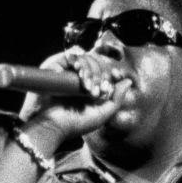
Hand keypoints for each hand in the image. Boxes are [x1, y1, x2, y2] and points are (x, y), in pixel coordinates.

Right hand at [18, 47, 136, 144]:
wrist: (53, 125)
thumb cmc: (77, 123)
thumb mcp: (102, 115)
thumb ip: (117, 99)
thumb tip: (128, 81)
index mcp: (94, 91)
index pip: (107, 74)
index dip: (113, 72)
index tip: (116, 75)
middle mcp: (83, 81)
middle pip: (98, 65)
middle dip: (100, 74)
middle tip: (93, 91)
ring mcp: (71, 75)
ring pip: (87, 60)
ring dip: (90, 69)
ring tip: (85, 86)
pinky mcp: (59, 70)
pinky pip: (72, 57)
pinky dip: (78, 61)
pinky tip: (78, 71)